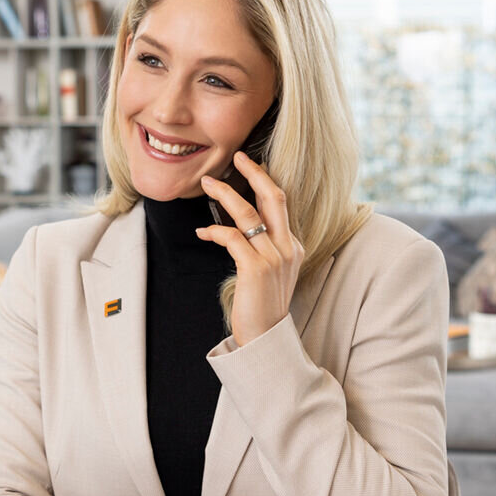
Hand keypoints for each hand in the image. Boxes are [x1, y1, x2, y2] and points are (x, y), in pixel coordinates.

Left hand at [196, 152, 303, 345]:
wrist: (265, 339)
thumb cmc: (261, 307)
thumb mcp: (268, 273)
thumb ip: (260, 250)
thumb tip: (234, 230)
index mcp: (293, 247)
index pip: (279, 205)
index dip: (263, 183)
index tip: (248, 167)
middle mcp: (288, 248)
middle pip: (275, 197)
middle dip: (255, 173)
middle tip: (238, 156)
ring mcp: (274, 258)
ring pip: (249, 213)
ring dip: (225, 194)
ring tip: (207, 183)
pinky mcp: (256, 268)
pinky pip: (232, 237)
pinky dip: (215, 231)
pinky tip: (202, 232)